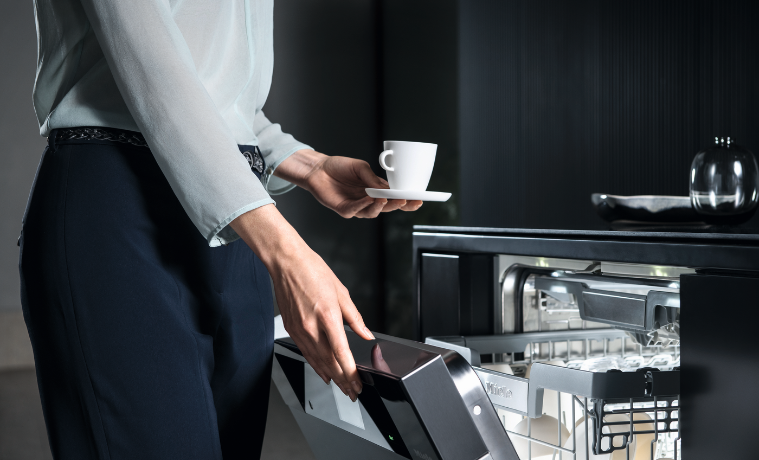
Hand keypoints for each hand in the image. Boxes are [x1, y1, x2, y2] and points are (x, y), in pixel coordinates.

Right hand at [230, 204, 373, 400]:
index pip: (341, 353)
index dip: (351, 373)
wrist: (287, 263)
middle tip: (353, 392)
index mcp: (328, 316)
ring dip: (331, 377)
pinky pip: (306, 353)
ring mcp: (299, 330)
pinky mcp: (291, 329)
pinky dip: (316, 366)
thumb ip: (355, 318)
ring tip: (342, 388)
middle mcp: (312, 327)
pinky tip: (323, 373)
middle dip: (343, 381)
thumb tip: (366, 335)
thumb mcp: (342, 292)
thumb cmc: (313, 272)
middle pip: (329, 363)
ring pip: (316, 361)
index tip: (358, 383)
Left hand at [274, 149, 422, 216]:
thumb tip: (385, 187)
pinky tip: (369, 199)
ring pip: (372, 212)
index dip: (407, 200)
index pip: (394, 198)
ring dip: (381, 207)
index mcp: (376, 190)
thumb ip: (372, 178)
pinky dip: (363, 206)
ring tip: (386, 199)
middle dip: (398, 205)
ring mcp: (356, 207)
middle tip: (406, 200)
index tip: (419, 199)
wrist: (318, 169)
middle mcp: (368, 201)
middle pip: (387, 208)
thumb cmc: (339, 167)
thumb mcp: (360, 168)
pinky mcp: (343, 210)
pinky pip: (356, 211)